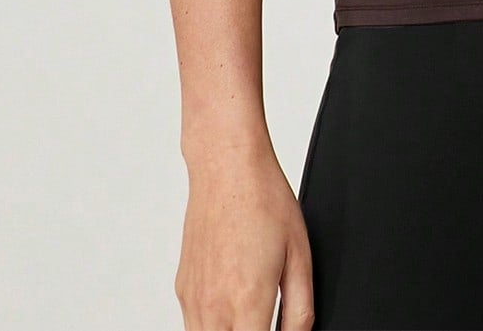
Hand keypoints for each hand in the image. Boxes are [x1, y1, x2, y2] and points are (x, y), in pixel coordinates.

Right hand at [175, 134, 313, 330]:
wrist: (226, 167)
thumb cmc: (264, 200)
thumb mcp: (300, 255)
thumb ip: (301, 310)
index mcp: (248, 302)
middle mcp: (214, 307)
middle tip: (263, 323)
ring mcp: (193, 300)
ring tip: (250, 316)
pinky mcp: (182, 289)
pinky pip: (194, 326)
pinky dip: (212, 327)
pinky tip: (231, 305)